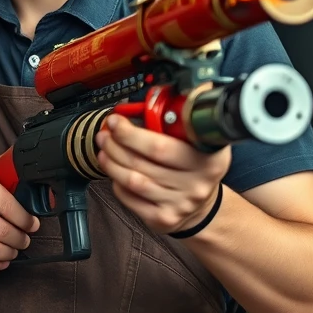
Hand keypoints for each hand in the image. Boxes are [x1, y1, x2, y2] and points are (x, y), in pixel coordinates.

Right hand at [0, 157, 40, 272]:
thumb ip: (2, 169)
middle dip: (20, 240)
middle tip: (24, 241)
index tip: (32, 225)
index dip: (26, 220)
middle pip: (3, 230)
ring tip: (13, 251)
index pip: (9, 205)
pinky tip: (0, 261)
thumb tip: (28, 170)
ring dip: (9, 254)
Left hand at [96, 115, 229, 234]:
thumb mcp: (199, 141)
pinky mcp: (163, 219)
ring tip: (103, 148)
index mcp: (209, 158)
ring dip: (111, 161)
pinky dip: (116, 182)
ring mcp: (180, 203)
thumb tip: (162, 94)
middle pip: (143, 161)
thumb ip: (182, 119)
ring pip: (133, 180)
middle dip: (116, 143)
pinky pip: (130, 198)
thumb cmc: (195, 166)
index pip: (162, 145)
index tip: (116, 120)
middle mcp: (196, 183)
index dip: (133, 132)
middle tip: (105, 132)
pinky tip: (114, 170)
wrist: (202, 206)